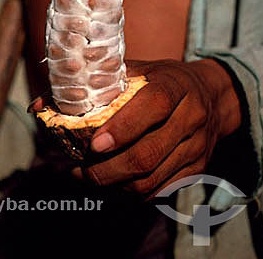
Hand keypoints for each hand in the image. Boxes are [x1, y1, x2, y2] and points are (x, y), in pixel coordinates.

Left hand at [80, 59, 241, 196]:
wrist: (212, 96)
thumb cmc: (164, 80)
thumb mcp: (142, 69)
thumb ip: (105, 78)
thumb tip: (50, 98)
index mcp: (176, 85)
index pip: (153, 106)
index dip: (122, 128)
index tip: (94, 145)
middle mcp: (191, 117)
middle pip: (148, 153)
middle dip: (107, 169)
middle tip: (80, 170)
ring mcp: (197, 147)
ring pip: (151, 179)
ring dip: (114, 184)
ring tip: (88, 178)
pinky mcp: (197, 169)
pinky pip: (160, 191)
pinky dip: (131, 193)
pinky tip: (112, 184)